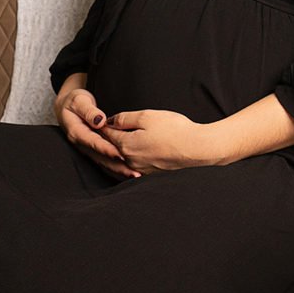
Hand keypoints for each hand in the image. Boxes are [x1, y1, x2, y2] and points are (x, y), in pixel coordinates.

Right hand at [54, 75, 141, 179]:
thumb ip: (89, 111)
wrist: (67, 107)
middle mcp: (82, 144)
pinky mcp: (93, 151)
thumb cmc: (74, 101)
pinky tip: (129, 173)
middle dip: (118, 167)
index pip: (94, 143)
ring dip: (119, 171)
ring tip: (135, 175)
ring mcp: (87, 149)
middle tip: (134, 173)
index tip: (121, 155)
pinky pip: (105, 163)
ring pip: (104, 163)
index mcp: (77, 132)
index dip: (107, 150)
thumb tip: (100, 121)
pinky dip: (117, 169)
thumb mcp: (79, 101)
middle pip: (101, 158)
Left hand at [101, 108, 219, 174]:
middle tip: (94, 135)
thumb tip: (110, 121)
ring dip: (111, 156)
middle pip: (111, 150)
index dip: (101, 126)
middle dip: (102, 142)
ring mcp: (141, 171)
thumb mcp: (147, 116)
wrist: (198, 149)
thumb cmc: (175, 130)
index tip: (96, 122)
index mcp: (126, 145)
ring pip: (120, 163)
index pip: (107, 134)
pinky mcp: (151, 176)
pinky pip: (131, 171)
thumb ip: (126, 118)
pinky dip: (124, 166)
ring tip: (106, 149)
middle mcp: (130, 161)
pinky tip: (124, 163)